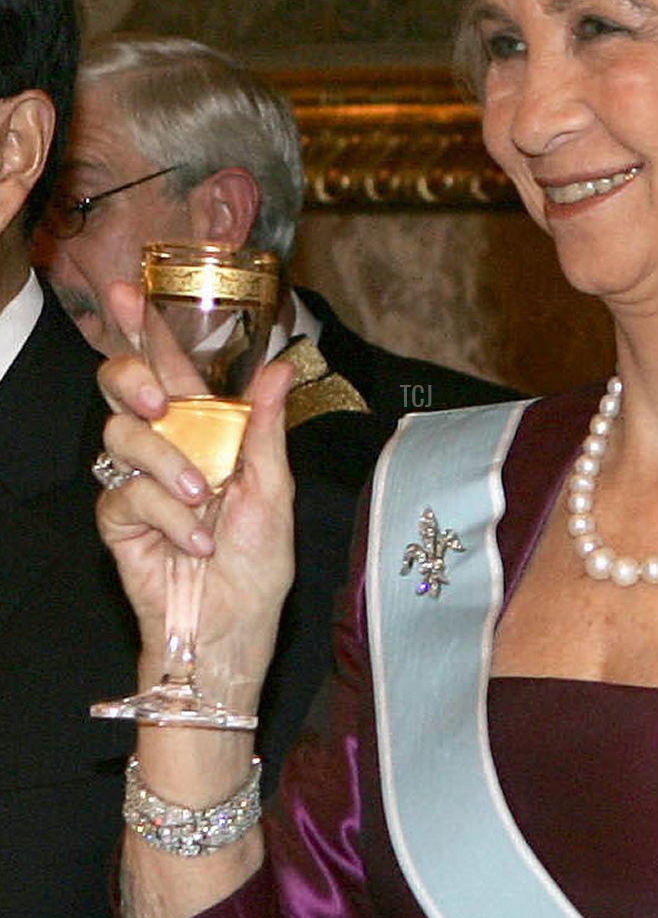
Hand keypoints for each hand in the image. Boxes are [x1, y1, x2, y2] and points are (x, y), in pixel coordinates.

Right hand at [96, 283, 295, 710]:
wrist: (233, 630)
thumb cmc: (259, 566)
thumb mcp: (274, 489)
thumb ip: (265, 427)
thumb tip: (279, 363)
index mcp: (207, 432)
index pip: (173, 369)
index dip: (146, 326)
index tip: (129, 288)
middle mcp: (167, 448)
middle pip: (125, 386)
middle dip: (134, 377)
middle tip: (161, 402)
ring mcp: (138, 483)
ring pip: (122, 436)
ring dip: (168, 466)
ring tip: (202, 502)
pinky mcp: (119, 521)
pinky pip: (124, 494)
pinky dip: (165, 514)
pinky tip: (194, 540)